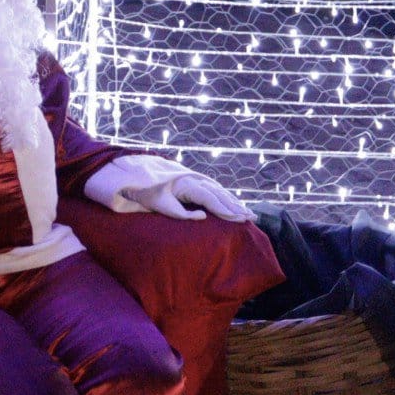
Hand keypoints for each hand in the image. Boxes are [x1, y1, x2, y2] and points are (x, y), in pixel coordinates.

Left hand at [132, 174, 253, 222]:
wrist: (141, 176)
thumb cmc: (151, 194)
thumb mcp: (162, 207)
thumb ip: (183, 214)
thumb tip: (204, 217)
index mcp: (188, 184)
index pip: (211, 198)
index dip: (226, 209)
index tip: (239, 219)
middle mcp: (196, 179)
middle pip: (220, 194)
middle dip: (236, 206)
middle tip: (252, 217)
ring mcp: (198, 178)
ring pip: (220, 191)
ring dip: (234, 202)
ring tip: (249, 212)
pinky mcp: (197, 181)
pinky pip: (216, 190)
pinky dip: (227, 198)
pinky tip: (235, 204)